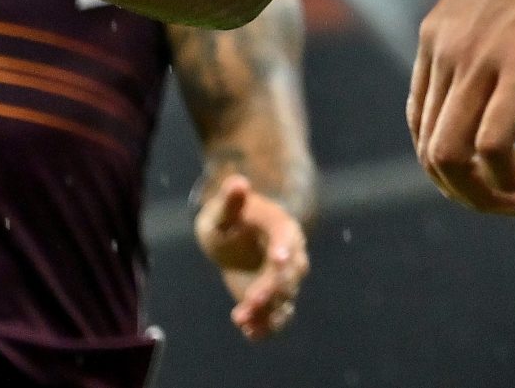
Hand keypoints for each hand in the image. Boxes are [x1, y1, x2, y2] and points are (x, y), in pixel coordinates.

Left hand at [195, 173, 309, 339]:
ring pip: (284, 298)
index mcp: (282, 226)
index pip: (286, 237)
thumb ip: (231, 200)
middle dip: (271, 289)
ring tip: (243, 320)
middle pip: (289, 273)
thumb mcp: (224, 210)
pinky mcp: (274, 298)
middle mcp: (290, 254)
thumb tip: (238, 182)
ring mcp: (284, 278)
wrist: (233, 238)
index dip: (283, 248)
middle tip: (249, 302)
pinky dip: (267, 326)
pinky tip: (250, 333)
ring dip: (267, 312)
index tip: (277, 259)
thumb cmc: (229, 218)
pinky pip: (278, 315)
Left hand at [408, 0, 514, 213]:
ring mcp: (481, 59)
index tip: (488, 168)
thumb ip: (482, 21)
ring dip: (481, 194)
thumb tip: (496, 41)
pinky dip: (504, 179)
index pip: (420, 118)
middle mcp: (446, 48)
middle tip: (504, 199)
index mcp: (438, 31)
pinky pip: (493, 147)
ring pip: (451, 156)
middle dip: (462, 188)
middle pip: (429, 147)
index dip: (448, 158)